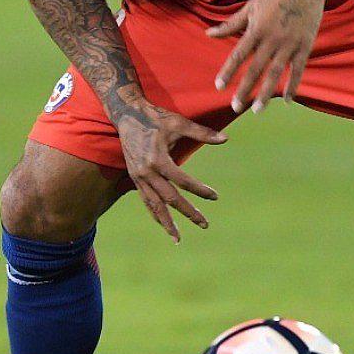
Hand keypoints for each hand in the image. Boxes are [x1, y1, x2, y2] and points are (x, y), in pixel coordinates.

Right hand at [115, 102, 226, 242]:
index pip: (183, 181)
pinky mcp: (135, 178)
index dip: (200, 190)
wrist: (127, 115)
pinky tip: (164, 223)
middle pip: (170, 199)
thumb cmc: (155, 117)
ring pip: (154, 205)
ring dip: (166, 223)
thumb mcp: (179, 123)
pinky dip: (155, 213)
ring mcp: (139, 177)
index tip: (214, 196)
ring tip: (178, 238)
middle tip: (204, 224)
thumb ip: (202, 133)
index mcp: (158, 159)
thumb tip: (225, 139)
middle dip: (187, 213)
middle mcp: (147, 172)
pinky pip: (146, 201)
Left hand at [208, 0, 325, 112]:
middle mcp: (271, 39)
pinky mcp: (304, 46)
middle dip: (245, 89)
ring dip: (266, 93)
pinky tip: (287, 100)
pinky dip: (293, 85)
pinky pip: (298, 69)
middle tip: (235, 107)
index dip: (228, 71)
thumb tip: (208, 34)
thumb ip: (230, 24)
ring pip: (275, 73)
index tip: (219, 86)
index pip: (238, 55)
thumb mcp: (250, 7)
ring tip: (257, 110)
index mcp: (256, 29)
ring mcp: (289, 44)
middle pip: (255, 69)